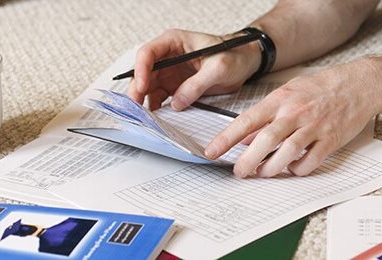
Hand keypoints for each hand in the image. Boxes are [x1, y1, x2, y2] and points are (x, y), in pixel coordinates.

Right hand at [127, 29, 260, 109]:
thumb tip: (176, 103)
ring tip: (145, 119)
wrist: (245, 61)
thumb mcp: (218, 68)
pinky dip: (157, 109)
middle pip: (143, 73)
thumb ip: (197, 84)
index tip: (143, 87)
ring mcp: (170, 73)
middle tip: (136, 110)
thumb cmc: (234, 55)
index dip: (141, 70)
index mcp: (174, 42)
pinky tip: (157, 120)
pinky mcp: (176, 87)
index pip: (148, 53)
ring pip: (149, 88)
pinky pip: (161, 98)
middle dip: (138, 91)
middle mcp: (168, 57)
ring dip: (145, 103)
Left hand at [204, 59, 381, 177]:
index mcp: (281, 100)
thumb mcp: (290, 93)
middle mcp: (295, 113)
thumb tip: (247, 137)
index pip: (247, 121)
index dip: (226, 138)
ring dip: (271, 168)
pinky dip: (298, 169)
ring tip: (264, 173)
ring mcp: (314, 127)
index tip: (211, 151)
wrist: (359, 84)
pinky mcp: (330, 140)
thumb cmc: (322, 88)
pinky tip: (293, 168)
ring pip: (286, 154)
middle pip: (265, 141)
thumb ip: (268, 115)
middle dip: (247, 161)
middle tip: (238, 172)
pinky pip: (310, 162)